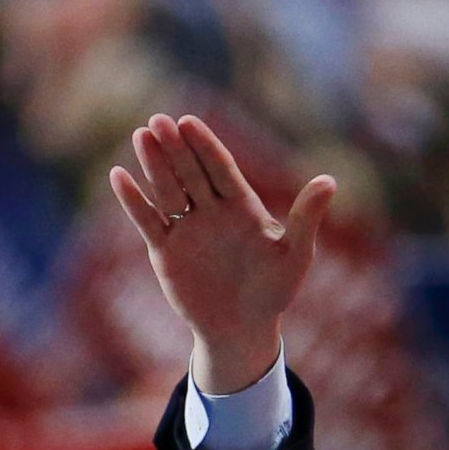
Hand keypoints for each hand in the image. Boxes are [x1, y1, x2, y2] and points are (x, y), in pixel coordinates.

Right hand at [108, 112, 333, 395]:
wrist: (242, 329)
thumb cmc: (273, 293)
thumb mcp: (295, 256)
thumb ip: (306, 217)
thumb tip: (330, 180)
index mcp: (241, 206)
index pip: (220, 168)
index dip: (204, 145)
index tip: (189, 122)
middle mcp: (211, 211)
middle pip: (190, 172)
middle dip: (175, 147)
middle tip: (158, 120)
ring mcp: (187, 229)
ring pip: (167, 190)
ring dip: (153, 165)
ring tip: (140, 136)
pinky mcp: (166, 251)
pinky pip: (148, 222)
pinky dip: (133, 201)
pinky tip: (118, 176)